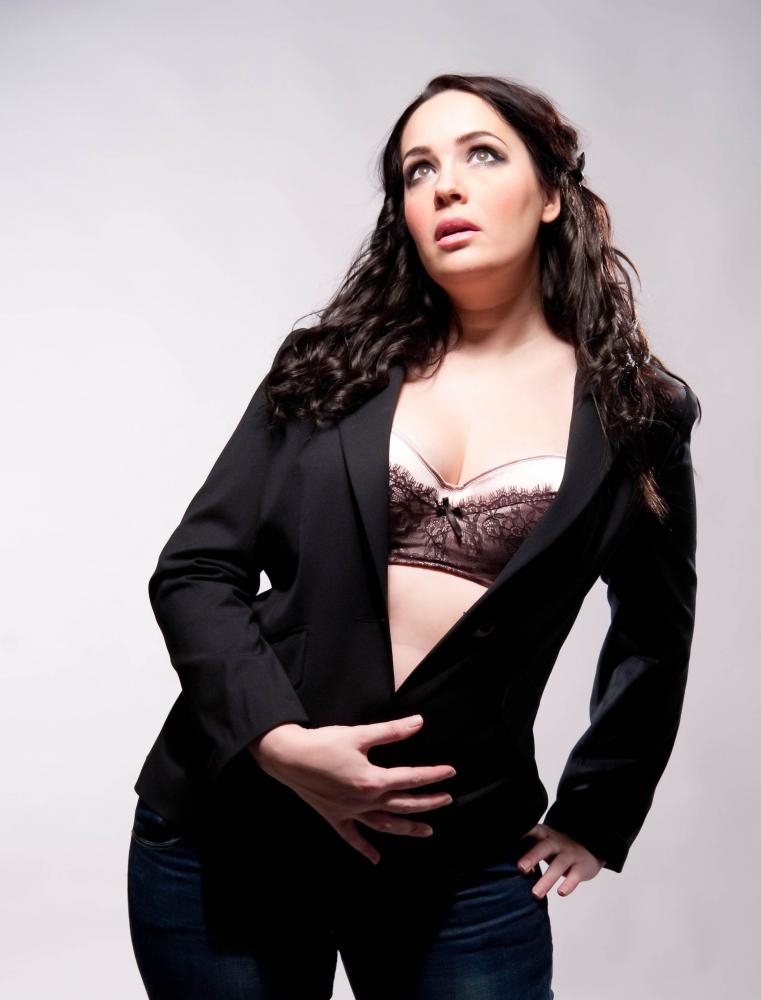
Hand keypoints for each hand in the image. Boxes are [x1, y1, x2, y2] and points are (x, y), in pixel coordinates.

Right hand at [248, 714, 455, 865]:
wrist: (288, 757)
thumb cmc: (323, 743)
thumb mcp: (359, 734)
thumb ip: (391, 731)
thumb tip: (419, 723)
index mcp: (373, 780)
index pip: (411, 778)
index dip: (433, 775)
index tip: (451, 772)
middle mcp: (365, 801)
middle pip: (403, 804)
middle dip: (428, 802)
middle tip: (447, 800)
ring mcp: (350, 812)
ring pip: (385, 824)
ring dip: (407, 828)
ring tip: (427, 831)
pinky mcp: (335, 817)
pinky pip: (352, 837)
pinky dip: (364, 849)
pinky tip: (376, 859)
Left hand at [517, 823, 604, 897]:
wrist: (589, 847)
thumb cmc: (557, 848)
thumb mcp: (543, 844)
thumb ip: (529, 853)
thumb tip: (519, 870)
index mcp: (544, 835)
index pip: (531, 831)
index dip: (521, 835)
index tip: (507, 842)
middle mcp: (556, 842)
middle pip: (544, 847)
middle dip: (532, 856)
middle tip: (520, 868)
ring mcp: (570, 854)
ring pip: (558, 865)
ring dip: (546, 880)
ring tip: (535, 894)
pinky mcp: (581, 867)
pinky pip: (575, 876)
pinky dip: (568, 884)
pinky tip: (560, 893)